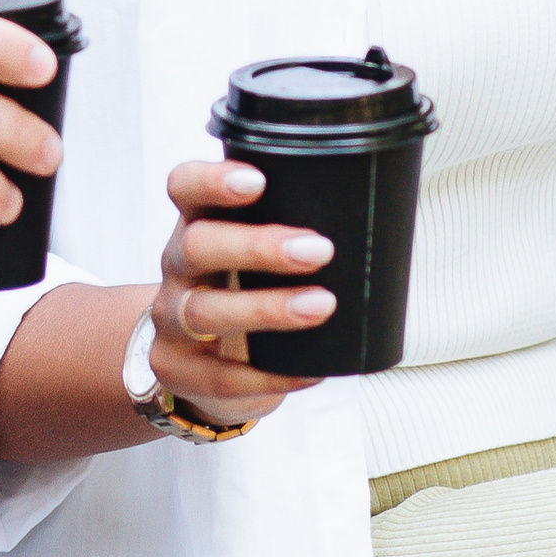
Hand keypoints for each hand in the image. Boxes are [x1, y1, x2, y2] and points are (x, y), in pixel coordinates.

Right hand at [143, 155, 337, 429]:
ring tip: (321, 306)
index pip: (185, 187)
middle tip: (319, 251)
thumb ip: (291, 228)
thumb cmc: (245, 291)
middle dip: (258, 246)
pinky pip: (223, 375)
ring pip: (206, 311)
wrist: (198, 364)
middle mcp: (179, 267)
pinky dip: (271, 375)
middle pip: (198, 245)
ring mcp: (172, 321)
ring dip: (268, 308)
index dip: (212, 181)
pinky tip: (311, 371)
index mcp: (198, 224)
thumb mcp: (252, 253)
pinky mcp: (180, 370)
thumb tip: (383, 212)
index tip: (258, 181)